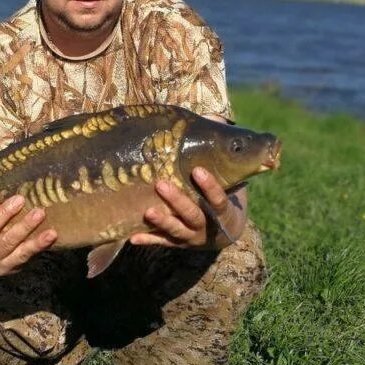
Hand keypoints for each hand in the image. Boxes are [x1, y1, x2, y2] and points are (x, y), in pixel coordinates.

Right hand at [0, 195, 56, 275]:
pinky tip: (52, 237)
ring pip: (20, 253)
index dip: (3, 214)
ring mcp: (1, 266)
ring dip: (36, 240)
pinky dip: (41, 248)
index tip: (18, 199)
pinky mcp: (14, 269)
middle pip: (6, 241)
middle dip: (23, 227)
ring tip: (50, 230)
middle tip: (39, 211)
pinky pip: (29, 258)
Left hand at [128, 167, 245, 249]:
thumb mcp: (231, 184)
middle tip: (161, 185)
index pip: (219, 200)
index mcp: (223, 212)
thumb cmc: (224, 198)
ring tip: (148, 211)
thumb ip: (224, 160)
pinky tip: (133, 237)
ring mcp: (192, 237)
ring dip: (162, 222)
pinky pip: (163, 242)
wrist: (224, 233)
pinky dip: (149, 240)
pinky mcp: (178, 243)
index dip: (210, 187)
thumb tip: (221, 121)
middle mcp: (207, 227)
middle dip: (177, 202)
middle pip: (193, 215)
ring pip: (177, 231)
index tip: (198, 170)